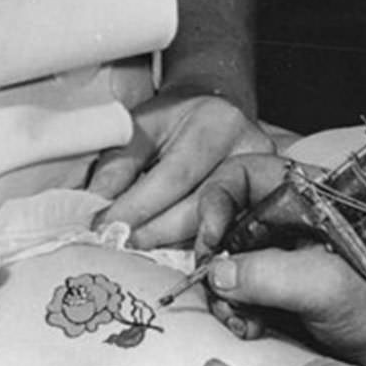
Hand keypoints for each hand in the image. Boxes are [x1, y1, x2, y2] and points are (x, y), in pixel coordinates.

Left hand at [87, 86, 276, 246]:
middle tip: (120, 244)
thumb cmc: (175, 119)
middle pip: (199, 206)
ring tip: (138, 247)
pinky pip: (226, 234)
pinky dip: (192, 245)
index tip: (105, 226)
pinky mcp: (267, 201)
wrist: (215, 113)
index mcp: (217, 123)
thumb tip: (98, 200)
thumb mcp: (141, 125)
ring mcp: (265, 180)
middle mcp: (250, 150)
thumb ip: (119, 162)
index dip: (138, 206)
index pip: (175, 175)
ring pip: (214, 227)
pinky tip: (170, 252)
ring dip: (171, 243)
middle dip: (154, 231)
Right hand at [194, 154, 365, 365]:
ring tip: (238, 317)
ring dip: (221, 291)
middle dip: (213, 256)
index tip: (210, 240)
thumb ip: (270, 274)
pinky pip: (236, 289)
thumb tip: (218, 273)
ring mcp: (281, 252)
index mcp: (307, 196)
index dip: (216, 201)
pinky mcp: (276, 284)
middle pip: (225, 219)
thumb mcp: (327, 284)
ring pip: (225, 259)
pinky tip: (249, 326)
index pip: (243, 176)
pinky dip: (234, 308)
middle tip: (215, 287)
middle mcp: (289, 218)